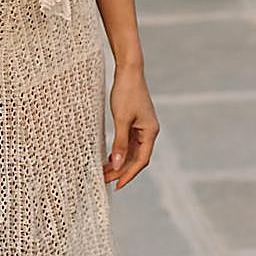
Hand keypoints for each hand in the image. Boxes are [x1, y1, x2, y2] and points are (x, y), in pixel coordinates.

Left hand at [104, 66, 158, 189]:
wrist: (128, 70)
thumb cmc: (126, 92)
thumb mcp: (121, 119)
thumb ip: (120, 143)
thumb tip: (118, 165)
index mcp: (150, 131)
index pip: (141, 160)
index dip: (129, 174)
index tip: (116, 185)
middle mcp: (149, 131)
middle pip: (137, 157)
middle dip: (122, 170)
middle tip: (105, 180)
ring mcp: (142, 126)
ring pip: (132, 150)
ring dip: (120, 161)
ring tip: (104, 171)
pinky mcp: (135, 121)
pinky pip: (129, 141)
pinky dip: (120, 150)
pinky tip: (110, 156)